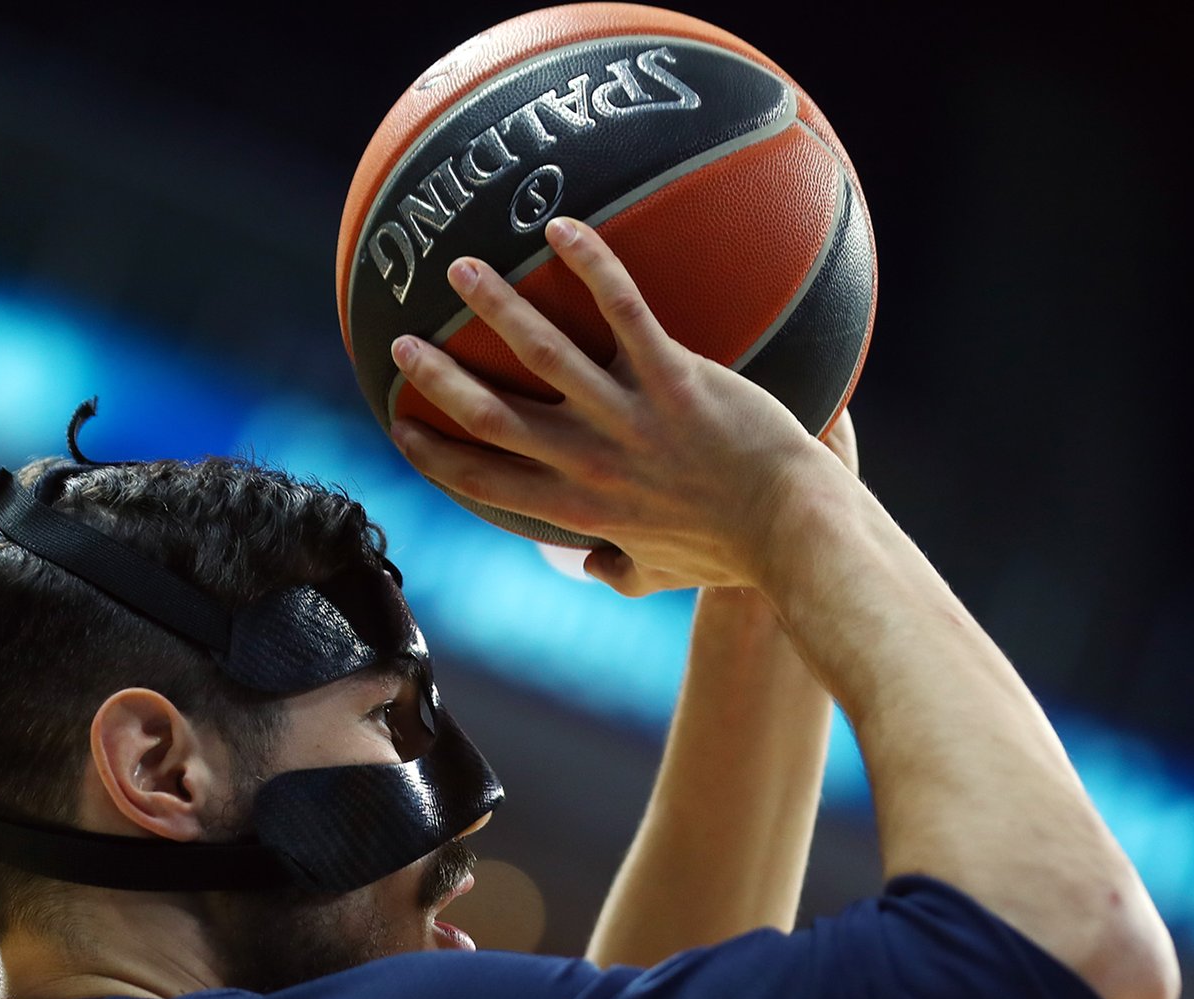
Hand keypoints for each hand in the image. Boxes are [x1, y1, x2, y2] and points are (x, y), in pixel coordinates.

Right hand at [387, 217, 836, 592]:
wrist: (792, 530)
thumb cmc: (731, 553)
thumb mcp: (661, 575)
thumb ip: (619, 571)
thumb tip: (595, 569)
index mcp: (578, 508)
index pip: (485, 480)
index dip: (436, 454)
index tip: (402, 426)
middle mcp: (590, 461)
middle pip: (492, 414)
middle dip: (438, 378)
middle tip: (400, 344)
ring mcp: (631, 417)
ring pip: (543, 353)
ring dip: (495, 307)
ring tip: (461, 269)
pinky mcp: (677, 378)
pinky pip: (626, 310)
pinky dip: (592, 265)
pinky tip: (562, 228)